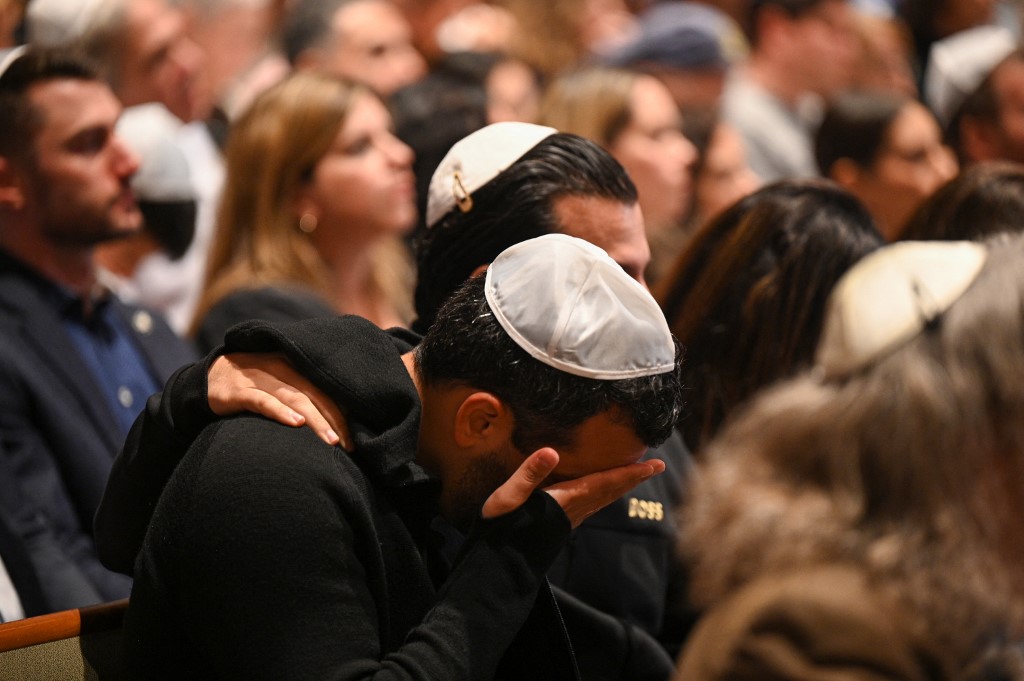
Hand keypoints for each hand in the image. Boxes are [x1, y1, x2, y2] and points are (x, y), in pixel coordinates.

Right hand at [207, 353, 351, 448]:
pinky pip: (262, 401)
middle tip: (349, 444)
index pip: (324, 388)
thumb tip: (337, 422)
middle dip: (334, 420)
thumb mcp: (280, 384)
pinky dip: (280, 411)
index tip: (355, 437)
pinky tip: (295, 423)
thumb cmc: (253, 386)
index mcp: (294, 365)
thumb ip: (303, 395)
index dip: (341, 412)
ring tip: (330, 440)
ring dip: (315, 419)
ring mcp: (258, 377)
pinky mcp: (238, 391)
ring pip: (294, 397)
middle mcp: (279, 367)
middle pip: (314, 394)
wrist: (207, 379)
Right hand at [481, 449, 663, 527]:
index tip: (653, 465)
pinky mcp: (563, 523)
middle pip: (610, 492)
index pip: (604, 483)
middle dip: (633, 479)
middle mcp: (573, 510)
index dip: (629, 474)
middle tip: (658, 467)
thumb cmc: (501, 526)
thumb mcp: (509, 495)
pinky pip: (594, 505)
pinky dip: (607, 494)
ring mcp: (570, 519)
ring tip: (637, 475)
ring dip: (622, 486)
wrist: (498, 561)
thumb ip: (530, 473)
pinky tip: (604, 492)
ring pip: (604, 500)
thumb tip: (551, 451)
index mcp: (565, 499)